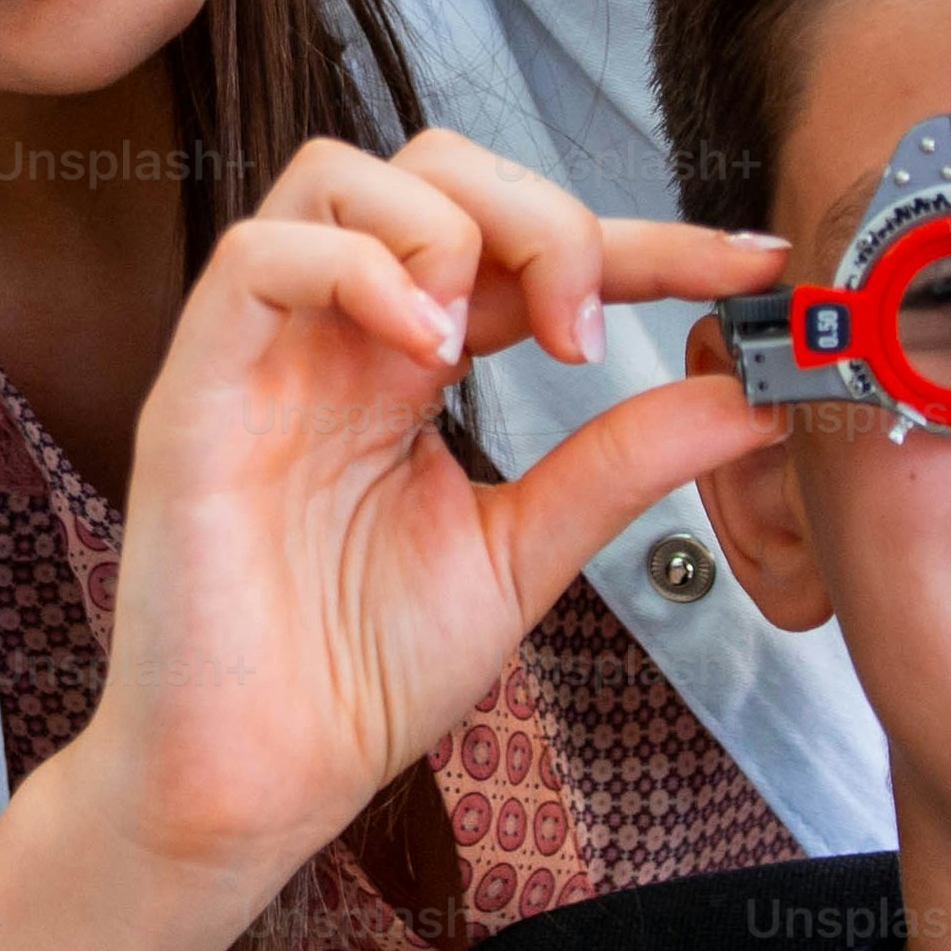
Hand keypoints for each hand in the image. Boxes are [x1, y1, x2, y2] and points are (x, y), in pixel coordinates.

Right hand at [69, 131, 790, 898]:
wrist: (260, 781)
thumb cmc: (359, 675)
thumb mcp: (525, 551)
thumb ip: (621, 460)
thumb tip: (750, 396)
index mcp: (412, 363)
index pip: (530, 253)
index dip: (647, 239)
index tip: (752, 263)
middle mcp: (339, 335)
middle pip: (435, 170)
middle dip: (542, 218)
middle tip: (586, 332)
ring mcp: (266, 350)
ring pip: (339, 175)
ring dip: (447, 229)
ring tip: (489, 341)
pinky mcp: (198, 382)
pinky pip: (259, 255)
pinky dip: (356, 269)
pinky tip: (421, 346)